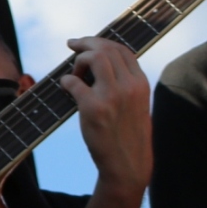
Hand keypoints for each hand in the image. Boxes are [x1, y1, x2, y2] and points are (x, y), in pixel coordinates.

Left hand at [62, 36, 150, 198]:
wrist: (127, 166)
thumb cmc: (127, 135)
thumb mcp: (136, 105)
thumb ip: (124, 83)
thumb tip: (98, 61)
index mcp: (141, 84)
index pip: (122, 50)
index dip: (101, 42)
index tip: (85, 43)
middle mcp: (130, 86)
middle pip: (105, 49)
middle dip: (85, 43)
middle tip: (71, 46)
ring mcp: (112, 96)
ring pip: (92, 58)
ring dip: (78, 61)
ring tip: (75, 75)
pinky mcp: (94, 108)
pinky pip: (73, 82)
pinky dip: (65, 81)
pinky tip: (66, 89)